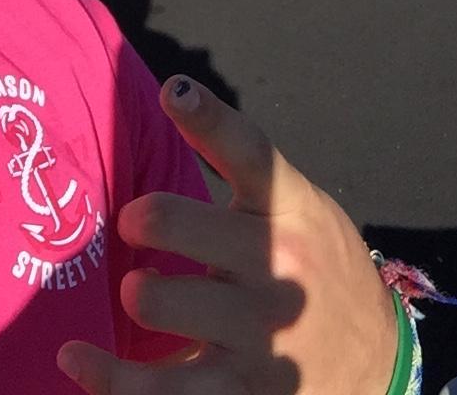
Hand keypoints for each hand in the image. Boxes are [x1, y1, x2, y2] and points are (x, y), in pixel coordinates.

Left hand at [57, 76, 396, 394]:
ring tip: (139, 290)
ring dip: (138, 291)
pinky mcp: (240, 394)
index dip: (208, 117)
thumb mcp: (300, 208)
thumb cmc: (319, 267)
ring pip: (159, 302)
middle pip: (176, 222)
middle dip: (142, 218)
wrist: (381, 363)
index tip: (173, 92)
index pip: (251, 153)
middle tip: (136, 224)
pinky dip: (106, 376)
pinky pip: (158, 391)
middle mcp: (278, 270)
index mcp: (293, 211)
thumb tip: (173, 93)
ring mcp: (260, 338)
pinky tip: (76, 357)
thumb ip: (248, 166)